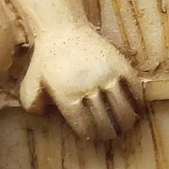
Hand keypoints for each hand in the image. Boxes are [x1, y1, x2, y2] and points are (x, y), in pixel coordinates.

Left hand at [20, 21, 142, 142]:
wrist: (63, 29)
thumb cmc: (46, 59)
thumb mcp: (30, 83)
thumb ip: (33, 105)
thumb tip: (45, 119)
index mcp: (66, 96)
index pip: (84, 125)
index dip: (91, 135)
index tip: (95, 139)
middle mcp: (88, 88)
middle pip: (104, 120)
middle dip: (109, 132)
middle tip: (112, 136)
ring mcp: (106, 76)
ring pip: (122, 108)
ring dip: (126, 122)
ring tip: (126, 127)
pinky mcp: (119, 64)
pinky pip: (133, 88)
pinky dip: (137, 102)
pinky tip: (138, 109)